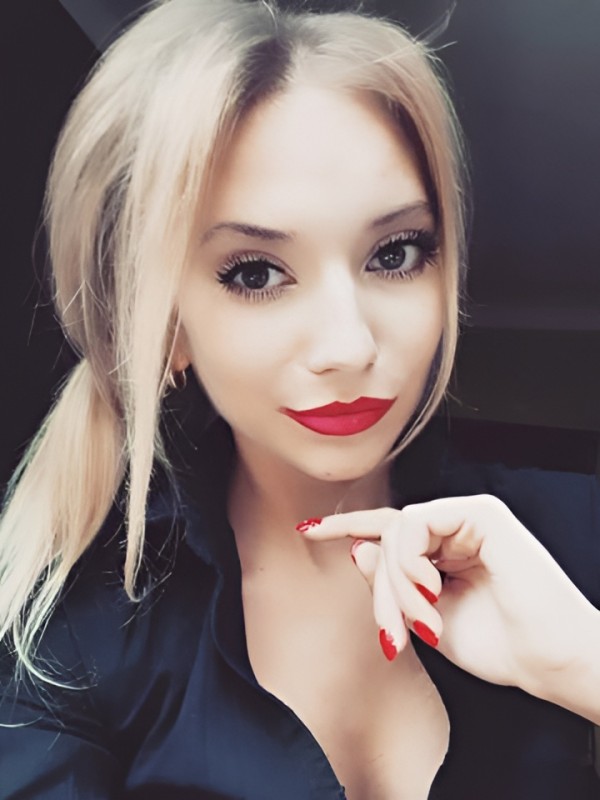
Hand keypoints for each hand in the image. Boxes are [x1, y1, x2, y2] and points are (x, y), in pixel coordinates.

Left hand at [297, 495, 599, 720]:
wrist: (547, 661)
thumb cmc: (499, 645)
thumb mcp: (426, 618)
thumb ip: (391, 584)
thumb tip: (356, 548)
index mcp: (444, 550)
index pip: (387, 531)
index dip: (346, 527)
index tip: (307, 529)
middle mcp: (454, 527)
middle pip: (386, 540)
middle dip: (380, 591)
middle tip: (393, 635)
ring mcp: (467, 515)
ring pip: (397, 533)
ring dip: (396, 584)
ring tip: (419, 623)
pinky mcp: (481, 512)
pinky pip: (417, 525)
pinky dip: (410, 562)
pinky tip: (429, 590)